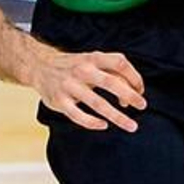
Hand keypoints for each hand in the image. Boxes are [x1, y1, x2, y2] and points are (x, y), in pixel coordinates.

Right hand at [29, 45, 145, 133]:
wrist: (40, 66)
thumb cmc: (75, 66)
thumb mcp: (92, 61)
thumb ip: (112, 73)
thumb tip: (131, 94)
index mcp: (93, 58)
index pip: (120, 63)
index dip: (134, 76)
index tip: (141, 90)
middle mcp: (82, 70)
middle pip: (112, 82)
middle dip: (130, 96)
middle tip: (142, 106)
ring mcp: (70, 86)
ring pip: (98, 103)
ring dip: (117, 116)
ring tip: (131, 125)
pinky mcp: (59, 101)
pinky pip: (78, 116)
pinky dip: (93, 123)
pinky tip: (104, 125)